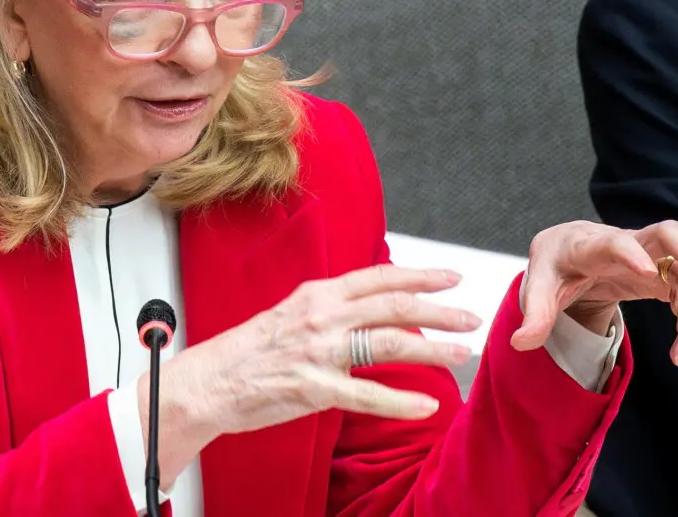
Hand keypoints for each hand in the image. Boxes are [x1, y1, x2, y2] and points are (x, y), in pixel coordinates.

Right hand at [140, 265, 479, 487]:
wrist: (207, 382)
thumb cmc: (247, 351)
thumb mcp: (291, 313)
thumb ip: (330, 307)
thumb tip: (370, 304)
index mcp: (316, 294)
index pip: (379, 277)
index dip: (420, 275)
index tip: (451, 278)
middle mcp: (322, 316)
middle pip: (395, 305)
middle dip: (441, 309)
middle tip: (470, 317)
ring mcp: (319, 352)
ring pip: (390, 343)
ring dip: (434, 348)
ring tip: (462, 355)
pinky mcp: (313, 388)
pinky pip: (368, 395)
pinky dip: (402, 401)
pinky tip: (426, 403)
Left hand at [513, 220, 677, 366]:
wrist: (565, 254)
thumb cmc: (553, 265)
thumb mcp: (538, 287)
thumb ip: (534, 315)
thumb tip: (519, 344)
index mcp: (588, 244)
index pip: (612, 241)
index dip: (629, 252)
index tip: (645, 271)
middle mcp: (625, 243)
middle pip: (667, 232)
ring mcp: (647, 256)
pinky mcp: (659, 274)